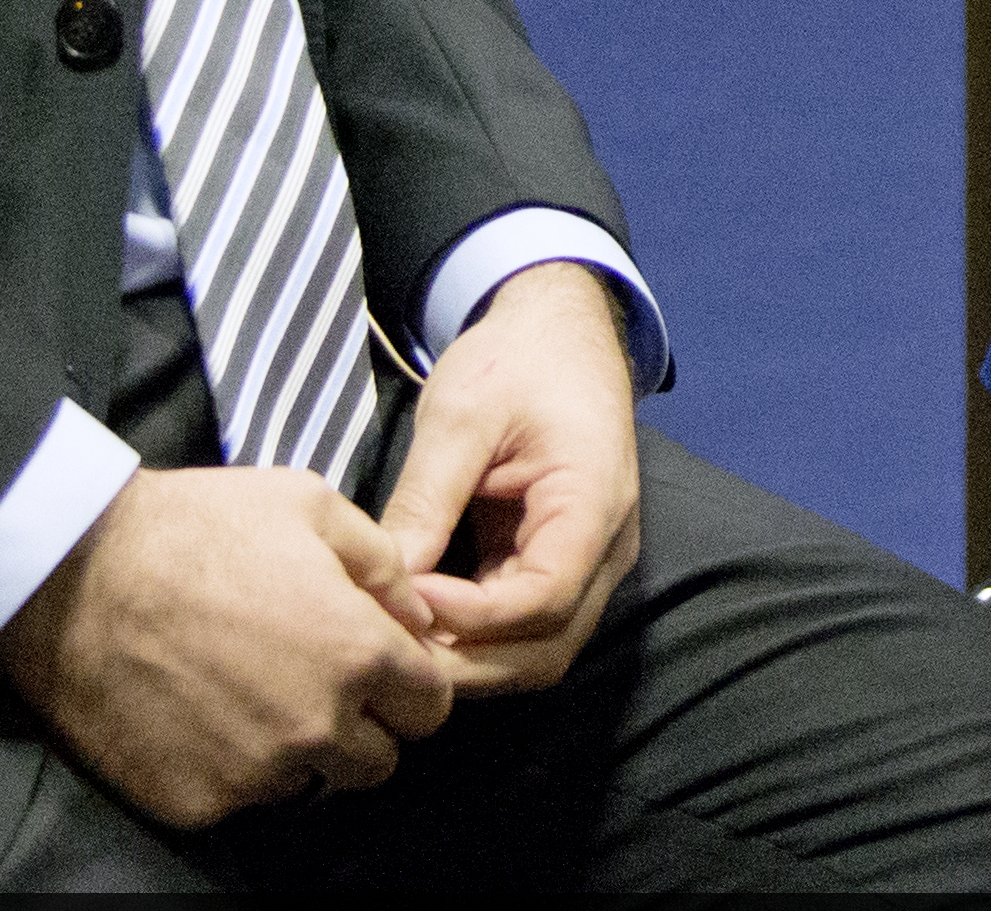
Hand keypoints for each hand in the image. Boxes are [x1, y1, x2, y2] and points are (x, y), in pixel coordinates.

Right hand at [0, 464, 459, 828]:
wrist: (73, 575)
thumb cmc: (198, 525)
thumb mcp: (312, 505)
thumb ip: (384, 565)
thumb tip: (419, 617)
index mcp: (358, 655)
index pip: (430, 708)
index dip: (409, 684)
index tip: (375, 664)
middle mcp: (316, 728)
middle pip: (378, 761)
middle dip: (362, 726)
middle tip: (312, 682)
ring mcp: (253, 774)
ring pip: (309, 783)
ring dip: (297, 751)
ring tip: (249, 693)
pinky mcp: (194, 802)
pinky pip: (239, 798)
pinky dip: (229, 767)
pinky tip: (198, 713)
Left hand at [376, 260, 644, 696]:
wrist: (557, 328)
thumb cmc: (515, 358)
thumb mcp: (460, 416)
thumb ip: (427, 501)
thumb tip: (385, 584)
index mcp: (594, 503)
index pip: (543, 598)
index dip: (471, 616)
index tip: (405, 598)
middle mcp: (605, 549)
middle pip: (546, 648)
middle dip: (467, 663)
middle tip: (389, 647)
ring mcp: (588, 562)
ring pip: (538, 650)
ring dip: (470, 660)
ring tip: (399, 642)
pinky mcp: (558, 563)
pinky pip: (524, 625)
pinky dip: (474, 637)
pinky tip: (420, 622)